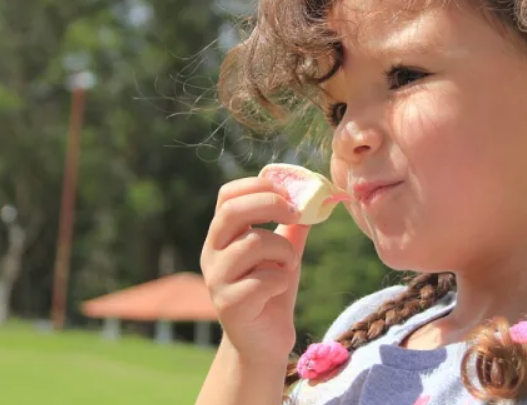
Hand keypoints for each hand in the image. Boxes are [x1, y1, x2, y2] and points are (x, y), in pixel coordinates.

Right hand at [200, 176, 310, 363]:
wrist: (264, 341)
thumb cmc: (271, 289)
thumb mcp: (283, 251)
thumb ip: (293, 225)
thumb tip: (314, 196)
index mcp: (222, 235)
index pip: (226, 196)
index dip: (257, 185)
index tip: (287, 192)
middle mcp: (211, 253)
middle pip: (231, 211)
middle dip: (270, 205)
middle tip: (296, 214)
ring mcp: (216, 280)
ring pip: (253, 243)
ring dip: (283, 251)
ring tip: (288, 265)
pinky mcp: (229, 305)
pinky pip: (263, 279)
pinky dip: (281, 280)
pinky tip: (278, 289)